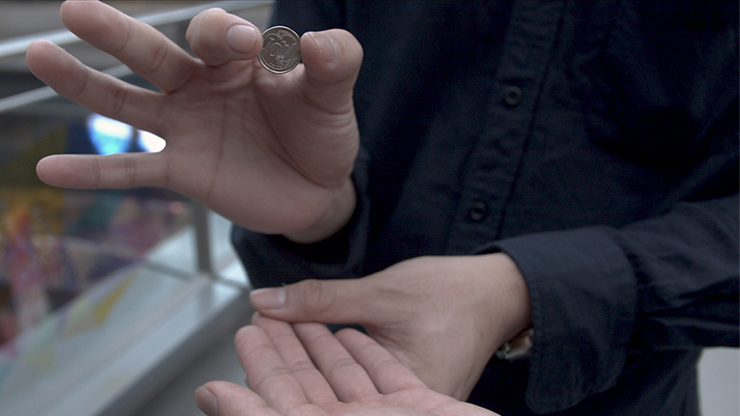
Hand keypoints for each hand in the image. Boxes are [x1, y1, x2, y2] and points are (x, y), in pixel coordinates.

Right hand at [26, 1, 362, 241]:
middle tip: (74, 8)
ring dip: (84, 83)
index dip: (224, 35)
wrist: (317, 190)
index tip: (245, 46)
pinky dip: (94, 171)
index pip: (216, 36)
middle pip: (153, 55)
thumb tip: (316, 41)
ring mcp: (187, 129)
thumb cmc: (321, 134)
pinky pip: (132, 170)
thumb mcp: (333, 97)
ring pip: (128, 104)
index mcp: (238, 62)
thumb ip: (335, 64)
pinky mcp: (183, 171)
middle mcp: (202, 88)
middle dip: (117, 33)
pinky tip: (48, 169)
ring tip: (39, 55)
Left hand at [195, 314, 499, 415]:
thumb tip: (265, 299)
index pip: (313, 400)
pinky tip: (307, 330)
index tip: (247, 337)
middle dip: (284, 359)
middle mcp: (393, 412)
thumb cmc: (456, 295)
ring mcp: (398, 403)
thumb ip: (322, 300)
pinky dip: (332, 351)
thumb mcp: (383, 293)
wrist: (501, 294)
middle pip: (320, 393)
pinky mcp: (403, 387)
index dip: (272, 371)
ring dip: (304, 350)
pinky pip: (356, 374)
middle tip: (252, 327)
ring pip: (335, 381)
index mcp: (395, 402)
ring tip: (272, 322)